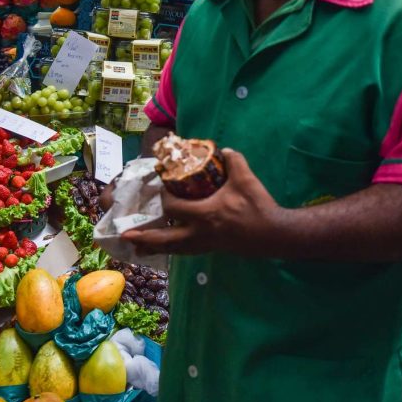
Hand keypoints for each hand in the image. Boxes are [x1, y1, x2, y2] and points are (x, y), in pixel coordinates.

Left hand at [121, 149, 285, 256]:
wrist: (275, 234)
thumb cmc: (258, 207)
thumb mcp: (246, 179)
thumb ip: (233, 161)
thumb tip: (224, 150)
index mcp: (205, 215)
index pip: (173, 209)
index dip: (165, 199)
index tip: (163, 188)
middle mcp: (201, 234)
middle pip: (166, 240)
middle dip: (145, 239)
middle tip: (126, 237)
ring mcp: (207, 245)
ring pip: (175, 250)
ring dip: (156, 248)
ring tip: (139, 250)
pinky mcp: (214, 249)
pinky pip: (187, 252)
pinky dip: (175, 250)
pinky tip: (170, 248)